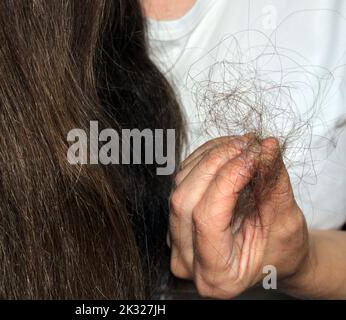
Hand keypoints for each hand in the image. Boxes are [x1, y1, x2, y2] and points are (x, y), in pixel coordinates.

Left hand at [169, 135, 309, 297]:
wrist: (273, 256)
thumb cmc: (282, 250)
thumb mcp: (287, 221)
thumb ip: (274, 184)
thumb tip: (266, 147)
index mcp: (216, 276)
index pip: (207, 218)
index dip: (228, 180)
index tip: (254, 155)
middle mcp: (187, 260)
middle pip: (186, 199)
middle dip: (218, 162)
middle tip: (250, 144)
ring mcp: (176, 239)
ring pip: (181, 185)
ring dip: (211, 156)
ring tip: (243, 144)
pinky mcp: (175, 218)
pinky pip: (181, 179)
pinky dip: (204, 159)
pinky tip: (227, 150)